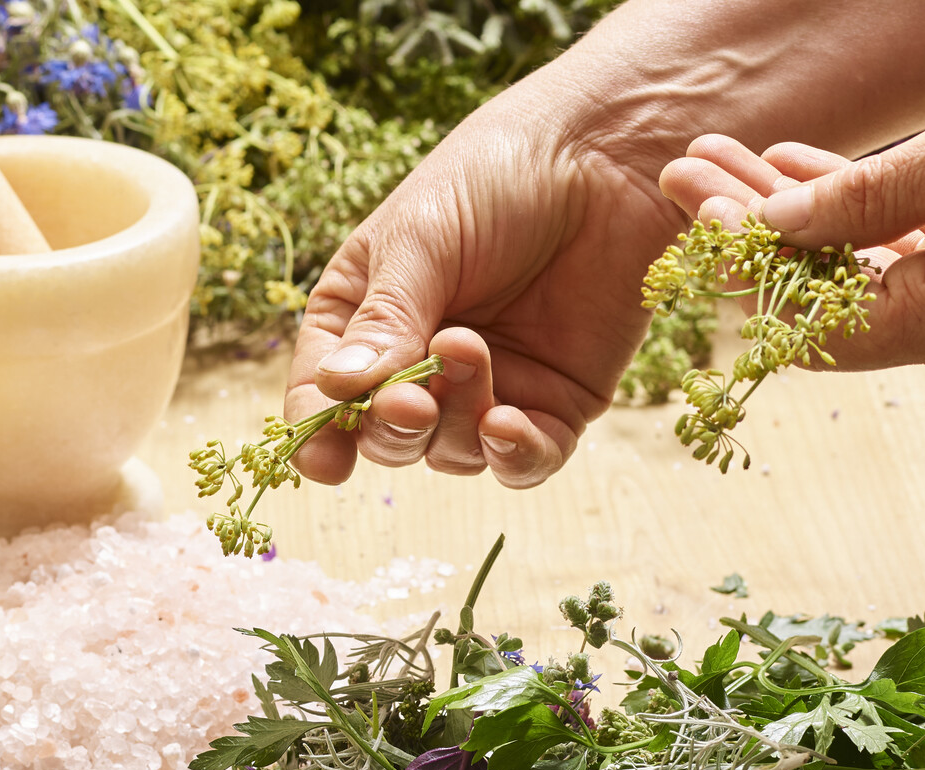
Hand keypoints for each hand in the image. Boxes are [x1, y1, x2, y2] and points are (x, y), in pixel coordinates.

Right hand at [283, 89, 687, 489]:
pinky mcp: (556, 402)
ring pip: (453, 451)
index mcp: (364, 315)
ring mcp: (490, 386)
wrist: (604, 155)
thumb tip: (338, 389)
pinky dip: (513, 456)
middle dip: (393, 428)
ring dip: (456, 422)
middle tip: (411, 400)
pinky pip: (526, 460)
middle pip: (388, 435)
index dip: (320, 429)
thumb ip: (385, 317)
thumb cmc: (496, 176)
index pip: (325, 390)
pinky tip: (506, 426)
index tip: (325, 459)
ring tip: (470, 352)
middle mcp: (420, 361)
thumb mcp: (422, 238)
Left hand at [664, 38, 924, 381]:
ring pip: (867, 280)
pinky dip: (864, 224)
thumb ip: (858, 203)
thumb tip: (761, 232)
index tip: (686, 201)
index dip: (742, 268)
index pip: (815, 326)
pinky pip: (917, 265)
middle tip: (683, 166)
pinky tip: (803, 169)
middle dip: (756, 233)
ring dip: (801, 221)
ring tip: (724, 159)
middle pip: (833, 303)